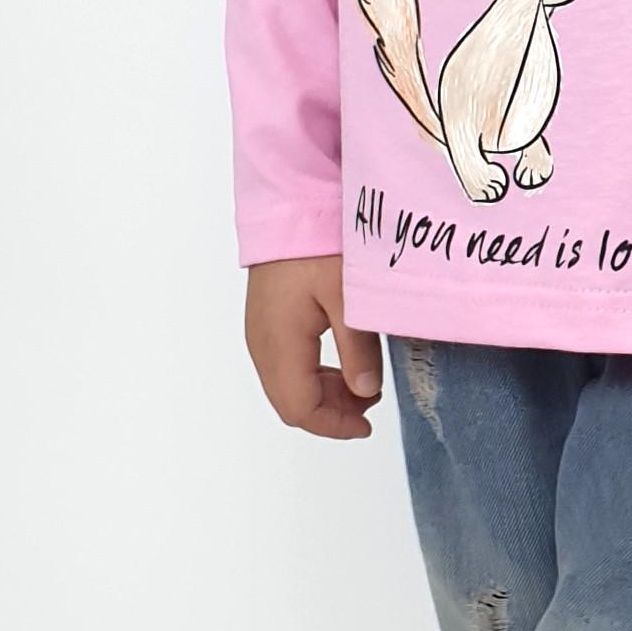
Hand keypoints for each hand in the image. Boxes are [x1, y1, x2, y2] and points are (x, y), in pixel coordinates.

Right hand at [244, 254, 384, 440]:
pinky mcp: (266, 321)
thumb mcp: (349, 297)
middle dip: (330, 412)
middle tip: (370, 402)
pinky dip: (312, 376)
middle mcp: (263, 344)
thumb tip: (366, 392)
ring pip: (286, 386)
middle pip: (290, 403)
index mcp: (280, 343)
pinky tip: (340, 362)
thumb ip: (358, 350)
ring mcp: (261, 332)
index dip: (334, 425)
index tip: (367, 424)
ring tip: (361, 381)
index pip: (300, 408)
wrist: (288, 205)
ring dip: (323, 394)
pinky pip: (284, 365)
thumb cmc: (317, 244)